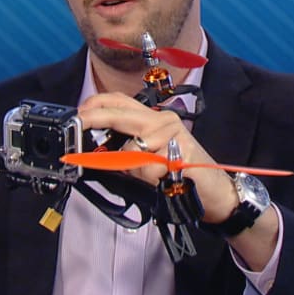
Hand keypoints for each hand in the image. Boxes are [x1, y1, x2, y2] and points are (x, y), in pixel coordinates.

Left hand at [79, 92, 280, 269]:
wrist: (215, 193)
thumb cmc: (182, 175)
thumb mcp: (148, 161)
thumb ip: (125, 153)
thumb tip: (96, 154)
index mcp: (153, 118)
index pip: (120, 101)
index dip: (96, 104)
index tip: (78, 112)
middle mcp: (162, 121)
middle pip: (121, 113)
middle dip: (96, 118)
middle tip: (78, 122)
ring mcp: (173, 135)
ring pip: (132, 147)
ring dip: (131, 167)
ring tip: (151, 176)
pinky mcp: (180, 152)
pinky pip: (150, 166)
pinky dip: (149, 177)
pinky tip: (163, 180)